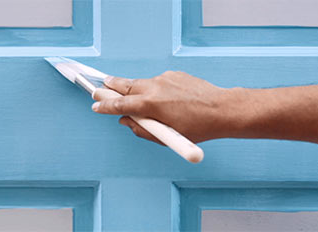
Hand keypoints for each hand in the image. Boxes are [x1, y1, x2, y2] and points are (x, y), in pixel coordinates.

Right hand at [92, 71, 242, 143]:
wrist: (222, 109)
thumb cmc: (198, 127)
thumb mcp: (166, 137)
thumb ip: (141, 130)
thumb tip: (127, 122)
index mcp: (149, 105)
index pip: (118, 104)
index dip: (104, 105)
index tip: (96, 105)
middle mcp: (154, 87)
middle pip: (124, 84)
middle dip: (111, 86)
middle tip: (101, 86)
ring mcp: (164, 78)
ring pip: (141, 82)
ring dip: (134, 88)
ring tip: (132, 94)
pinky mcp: (174, 74)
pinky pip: (158, 81)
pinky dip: (155, 88)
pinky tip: (164, 98)